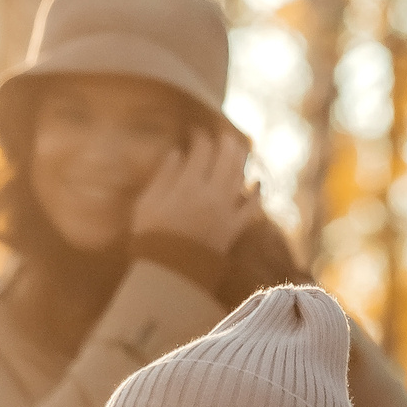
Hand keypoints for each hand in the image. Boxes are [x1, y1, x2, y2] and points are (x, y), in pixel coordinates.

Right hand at [131, 128, 259, 252]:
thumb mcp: (147, 203)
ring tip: (240, 149)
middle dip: (225, 142)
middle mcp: (210, 194)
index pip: (201, 150)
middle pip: (226, 158)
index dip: (200, 137)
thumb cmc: (151, 238)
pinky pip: (252, 208)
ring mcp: (225, 211)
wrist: (169, 273)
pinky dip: (257, 194)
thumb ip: (163, 176)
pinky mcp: (234, 228)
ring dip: (242, 160)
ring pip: (240, 177)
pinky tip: (259, 182)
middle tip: (222, 135)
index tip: (196, 133)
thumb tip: (176, 153)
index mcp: (187, 185)